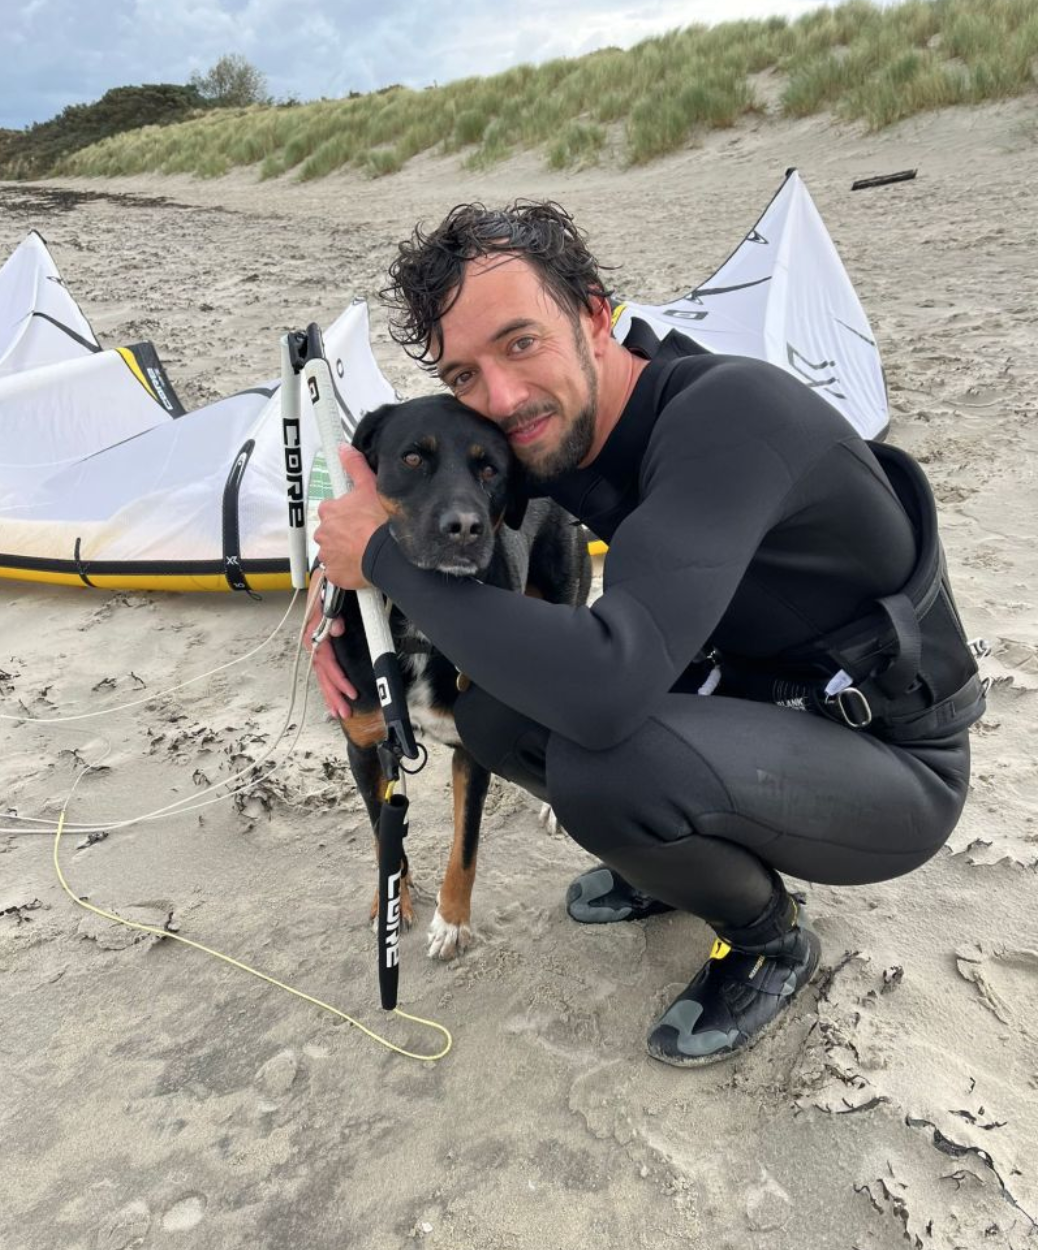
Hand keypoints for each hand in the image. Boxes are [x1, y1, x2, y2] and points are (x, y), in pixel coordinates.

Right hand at [303, 587, 357, 719]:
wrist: (329, 574)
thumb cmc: (330, 585)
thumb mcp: (329, 592)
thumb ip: (330, 612)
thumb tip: (335, 629)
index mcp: (315, 631)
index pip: (325, 661)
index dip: (338, 678)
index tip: (350, 691)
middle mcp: (315, 641)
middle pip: (322, 673)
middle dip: (333, 694)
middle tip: (345, 711)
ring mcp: (319, 644)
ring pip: (322, 674)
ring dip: (330, 694)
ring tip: (339, 711)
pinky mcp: (325, 646)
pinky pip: (324, 670)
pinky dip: (329, 685)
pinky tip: (333, 698)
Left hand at [313, 444, 389, 589]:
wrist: (385, 554)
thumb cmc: (378, 522)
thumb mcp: (369, 486)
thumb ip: (355, 466)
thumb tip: (344, 449)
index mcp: (329, 511)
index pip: (331, 510)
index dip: (345, 513)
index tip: (357, 518)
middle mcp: (323, 533)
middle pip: (331, 532)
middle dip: (344, 533)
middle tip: (363, 533)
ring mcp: (328, 555)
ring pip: (334, 551)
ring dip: (345, 551)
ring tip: (364, 549)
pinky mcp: (334, 574)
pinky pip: (338, 571)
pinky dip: (347, 568)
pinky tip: (361, 563)